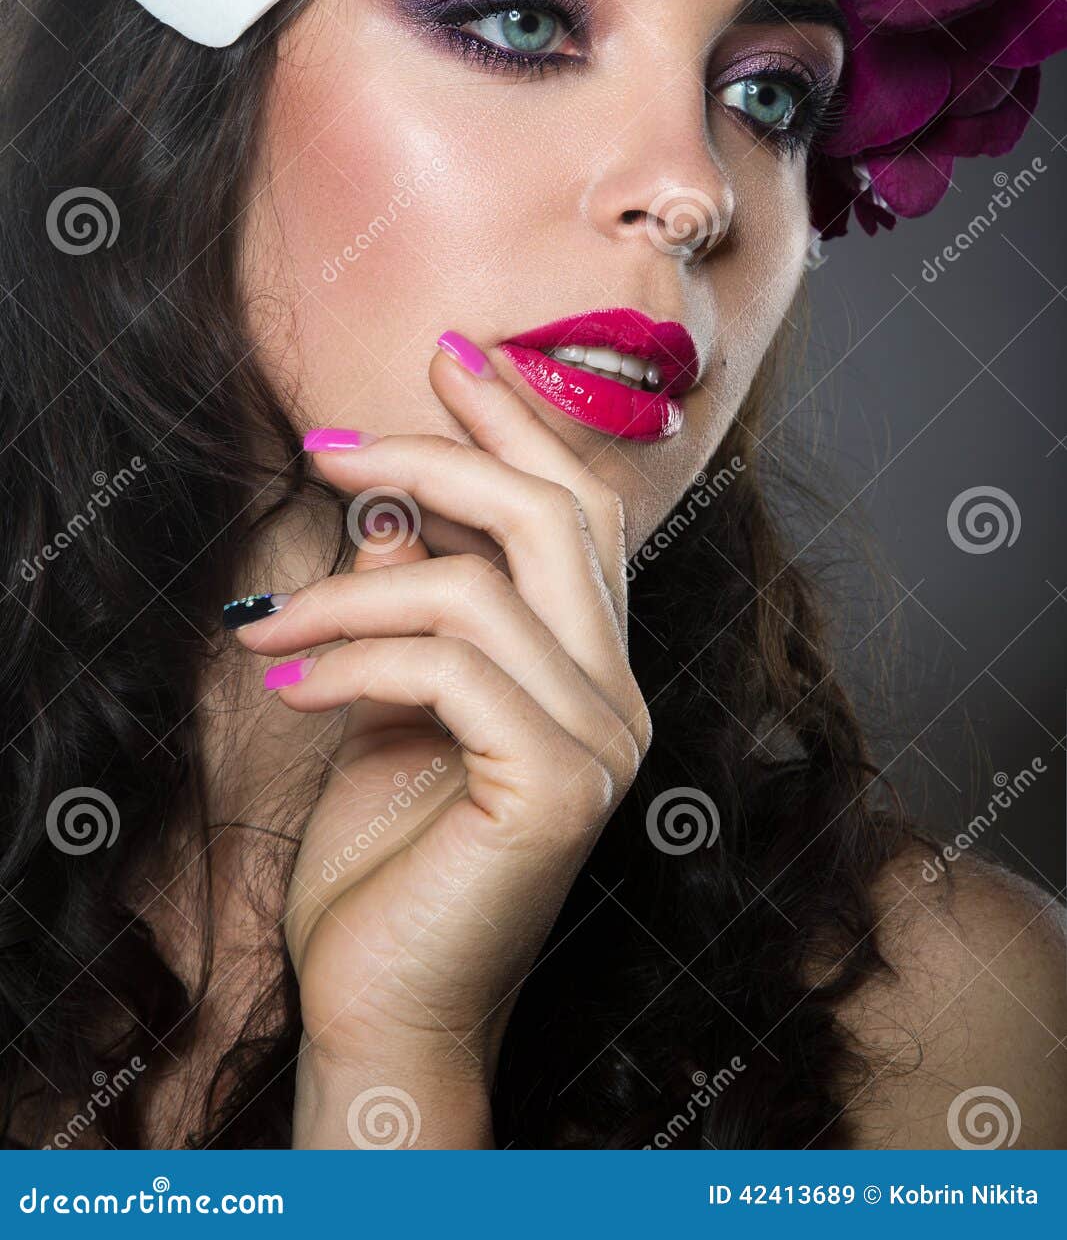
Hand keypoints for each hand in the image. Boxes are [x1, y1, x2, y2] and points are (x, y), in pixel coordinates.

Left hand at [233, 335, 649, 1146]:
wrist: (381, 1003)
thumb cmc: (386, 861)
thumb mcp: (394, 704)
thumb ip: (414, 608)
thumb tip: (394, 509)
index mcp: (591, 668)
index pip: (577, 510)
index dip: (518, 422)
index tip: (449, 355)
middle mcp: (618, 694)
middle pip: (551, 515)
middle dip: (439, 455)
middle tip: (329, 444)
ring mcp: (601, 740)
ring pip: (483, 588)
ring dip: (352, 588)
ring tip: (267, 620)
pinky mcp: (558, 785)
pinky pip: (450, 666)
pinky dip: (354, 657)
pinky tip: (288, 682)